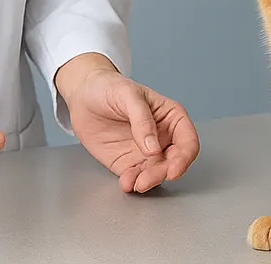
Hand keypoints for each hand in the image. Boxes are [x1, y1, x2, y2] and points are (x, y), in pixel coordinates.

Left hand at [55, 53, 199, 192]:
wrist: (83, 96)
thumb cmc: (110, 87)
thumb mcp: (128, 95)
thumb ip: (142, 120)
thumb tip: (153, 148)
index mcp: (171, 117)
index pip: (187, 141)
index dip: (184, 157)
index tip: (173, 169)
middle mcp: (162, 137)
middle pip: (173, 161)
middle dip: (163, 173)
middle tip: (147, 179)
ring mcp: (146, 152)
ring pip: (156, 173)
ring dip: (148, 181)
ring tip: (135, 183)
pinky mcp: (128, 163)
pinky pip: (135, 177)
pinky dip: (132, 183)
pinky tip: (126, 182)